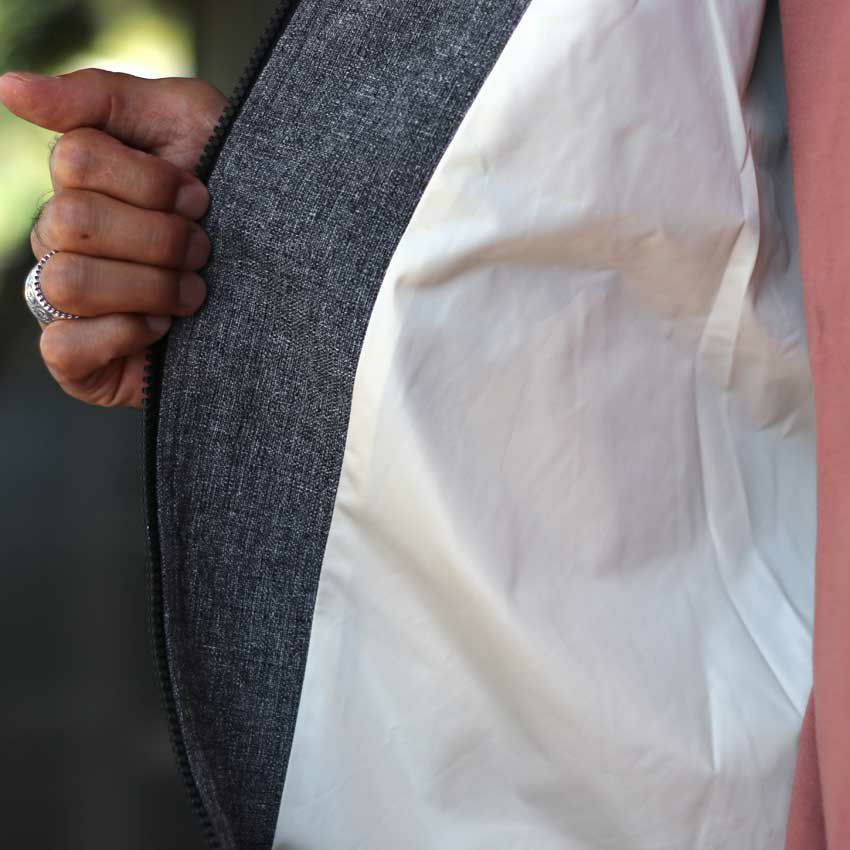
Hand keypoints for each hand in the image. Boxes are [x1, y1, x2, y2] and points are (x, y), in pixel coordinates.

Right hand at [0, 69, 227, 407]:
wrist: (288, 280)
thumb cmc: (235, 195)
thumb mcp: (187, 122)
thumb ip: (100, 97)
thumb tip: (9, 88)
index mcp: (82, 185)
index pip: (75, 161)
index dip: (151, 183)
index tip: (200, 198)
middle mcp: (63, 241)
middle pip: (72, 223)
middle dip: (161, 238)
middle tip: (203, 251)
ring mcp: (66, 301)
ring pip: (69, 282)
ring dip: (149, 287)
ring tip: (193, 293)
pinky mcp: (79, 360)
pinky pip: (62, 347)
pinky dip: (122, 335)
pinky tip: (162, 329)